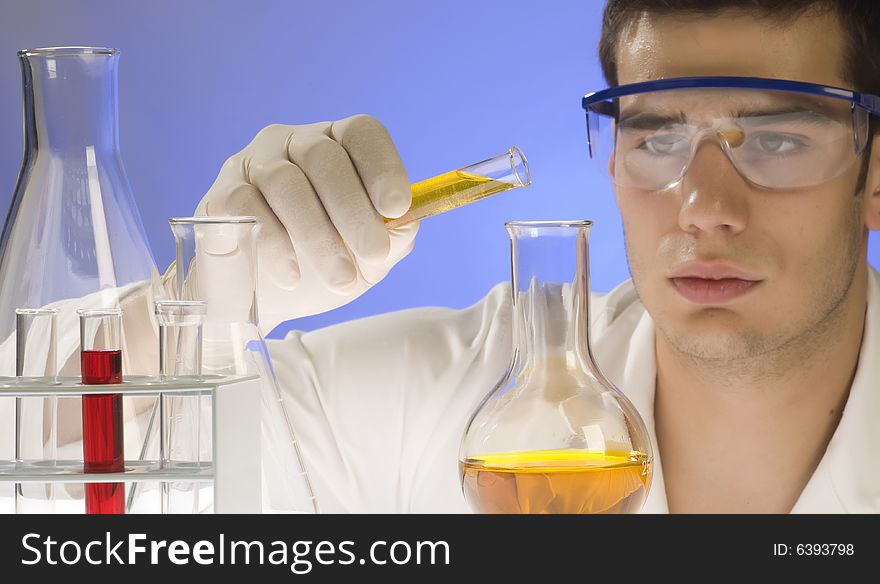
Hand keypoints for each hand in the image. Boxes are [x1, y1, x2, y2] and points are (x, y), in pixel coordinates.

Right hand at [196, 115, 418, 331]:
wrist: (268, 298)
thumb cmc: (324, 264)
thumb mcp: (369, 256)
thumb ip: (394, 235)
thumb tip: (407, 219)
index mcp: (337, 145)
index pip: (361, 133)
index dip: (382, 166)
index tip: (396, 208)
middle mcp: (293, 143)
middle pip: (323, 156)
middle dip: (353, 210)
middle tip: (373, 254)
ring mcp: (252, 164)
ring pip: (286, 183)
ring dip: (318, 235)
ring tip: (340, 279)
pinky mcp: (220, 194)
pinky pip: (246, 207)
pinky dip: (274, 244)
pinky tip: (292, 275)